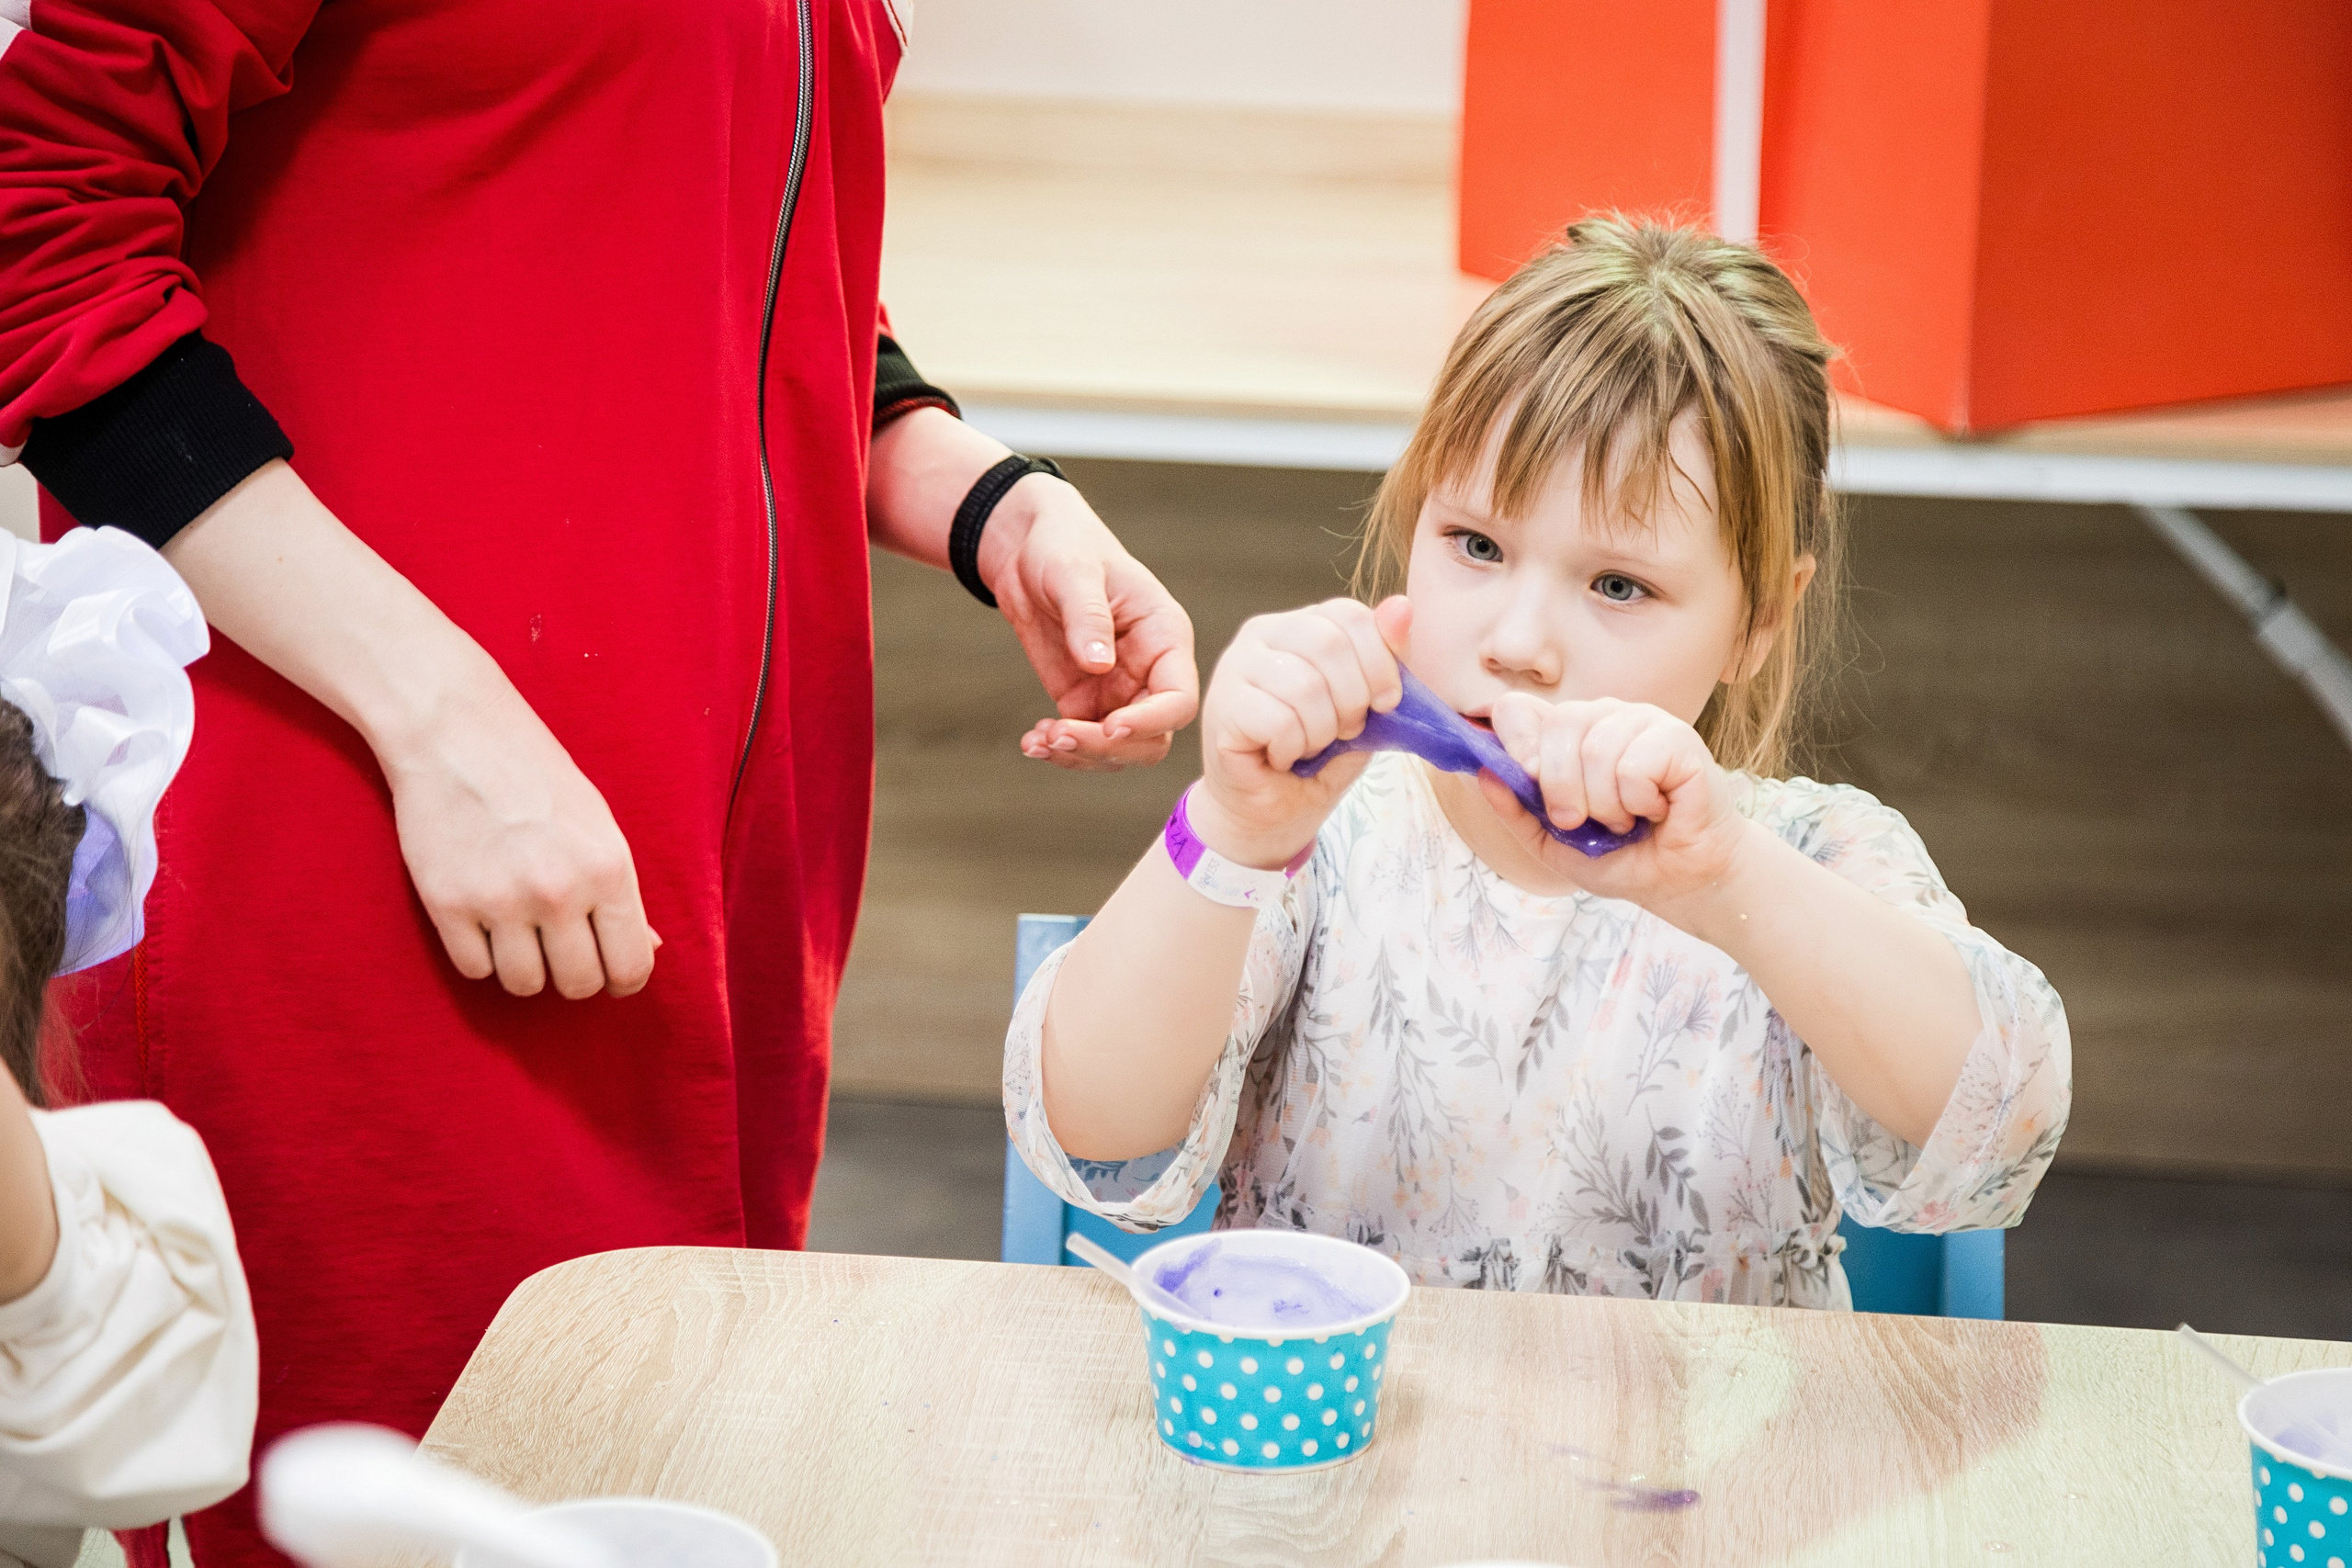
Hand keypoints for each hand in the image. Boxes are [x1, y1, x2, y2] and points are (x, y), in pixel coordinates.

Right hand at [378, 678, 659, 999]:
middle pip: (578, 985)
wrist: (455, 733)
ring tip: (520, 933)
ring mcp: (501, 900)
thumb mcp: (598, 825)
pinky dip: (480, 956)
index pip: (631, 966)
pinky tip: (483, 922)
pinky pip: (474, 970)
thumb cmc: (536, 776)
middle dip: (574, 976)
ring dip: (525, 968)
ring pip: (524, 986)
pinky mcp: (447, 904)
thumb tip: (651, 947)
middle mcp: (559, 891)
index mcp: (608, 869)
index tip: (610, 973)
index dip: (623, 979)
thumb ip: (622, 892)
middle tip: (561, 950)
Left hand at [983, 476, 1198, 770]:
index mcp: (1164, 637)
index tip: (1109, 725)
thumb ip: (1088, 615)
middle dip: (1108, 747)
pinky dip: (1060, 749)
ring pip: (1119, 750)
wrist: (1026, 549)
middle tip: (1059, 734)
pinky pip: (1084, 741)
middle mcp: (1149, 671)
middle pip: (1151, 737)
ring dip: (1081, 755)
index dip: (1151, 720)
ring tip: (1037, 741)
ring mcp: (1119, 691)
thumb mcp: (1072, 570)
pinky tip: (1032, 741)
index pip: (1179, 698)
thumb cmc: (1062, 546)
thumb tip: (1098, 665)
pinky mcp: (1086, 700)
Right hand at [1193, 596, 1408, 865]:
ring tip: (1309, 747)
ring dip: (1322, 731)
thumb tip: (1403, 606)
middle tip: (1344, 732)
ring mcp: (1235, 667)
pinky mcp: (1222, 707)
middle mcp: (1261, 633)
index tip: (1385, 704)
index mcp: (1300, 624)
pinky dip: (1295, 749)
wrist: (1273, 812)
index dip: (1380, 663)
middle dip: (1353, 700)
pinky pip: (1280, 720)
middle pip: (1329, 643)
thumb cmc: (1320, 756)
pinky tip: (1282, 757)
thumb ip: (1385, 658)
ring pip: (1305, 686)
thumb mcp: (1367, 705)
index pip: (1350, 615)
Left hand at [1480, 693, 1758, 913]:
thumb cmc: (1621, 855)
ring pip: (1596, 749)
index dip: (1514, 743)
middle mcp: (1601, 716)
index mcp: (1566, 735)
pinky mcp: (1677, 737)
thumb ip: (1515, 809)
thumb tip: (1484, 772)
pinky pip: (1634, 765)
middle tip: (1580, 820)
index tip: (1528, 781)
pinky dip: (1638, 803)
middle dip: (1560, 789)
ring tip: (1625, 820)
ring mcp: (1641, 721)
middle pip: (1557, 723)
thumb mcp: (1551, 842)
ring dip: (1605, 805)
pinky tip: (1657, 809)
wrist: (1681, 881)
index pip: (1518, 708)